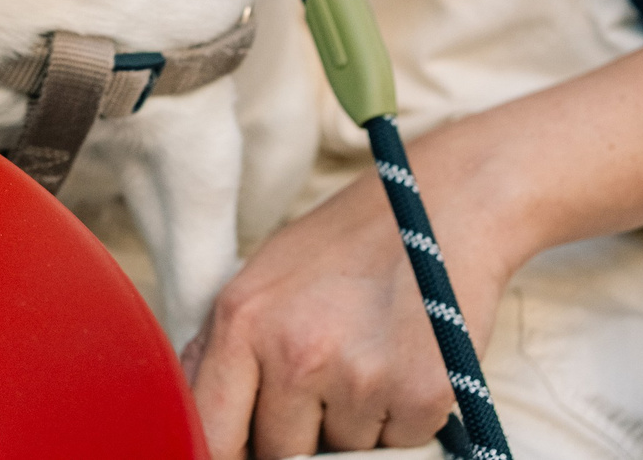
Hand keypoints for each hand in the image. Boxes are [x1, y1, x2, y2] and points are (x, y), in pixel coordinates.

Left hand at [185, 141, 518, 457]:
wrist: (444, 206)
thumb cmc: (346, 243)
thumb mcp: (263, 276)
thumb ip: (222, 345)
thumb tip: (198, 415)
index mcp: (242, 320)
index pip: (212, 430)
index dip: (226, 452)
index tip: (243, 451)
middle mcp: (296, 354)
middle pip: (280, 453)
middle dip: (298, 433)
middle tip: (324, 380)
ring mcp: (361, 379)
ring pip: (343, 453)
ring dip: (353, 425)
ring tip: (368, 356)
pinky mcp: (422, 396)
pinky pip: (398, 445)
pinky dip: (401, 421)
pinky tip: (403, 361)